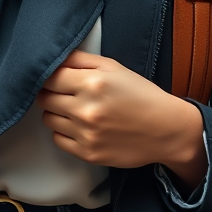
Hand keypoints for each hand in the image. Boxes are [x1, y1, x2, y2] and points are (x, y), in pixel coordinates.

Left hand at [36, 50, 207, 189]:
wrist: (166, 129)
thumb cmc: (141, 94)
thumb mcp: (114, 67)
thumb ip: (81, 59)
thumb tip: (55, 57)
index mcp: (92, 82)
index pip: (49, 77)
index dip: (50, 76)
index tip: (56, 78)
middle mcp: (86, 108)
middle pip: (45, 98)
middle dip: (50, 93)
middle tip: (64, 93)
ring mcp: (86, 133)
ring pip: (48, 119)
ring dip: (56, 112)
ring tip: (73, 109)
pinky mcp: (88, 153)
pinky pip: (58, 139)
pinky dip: (63, 132)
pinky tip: (78, 126)